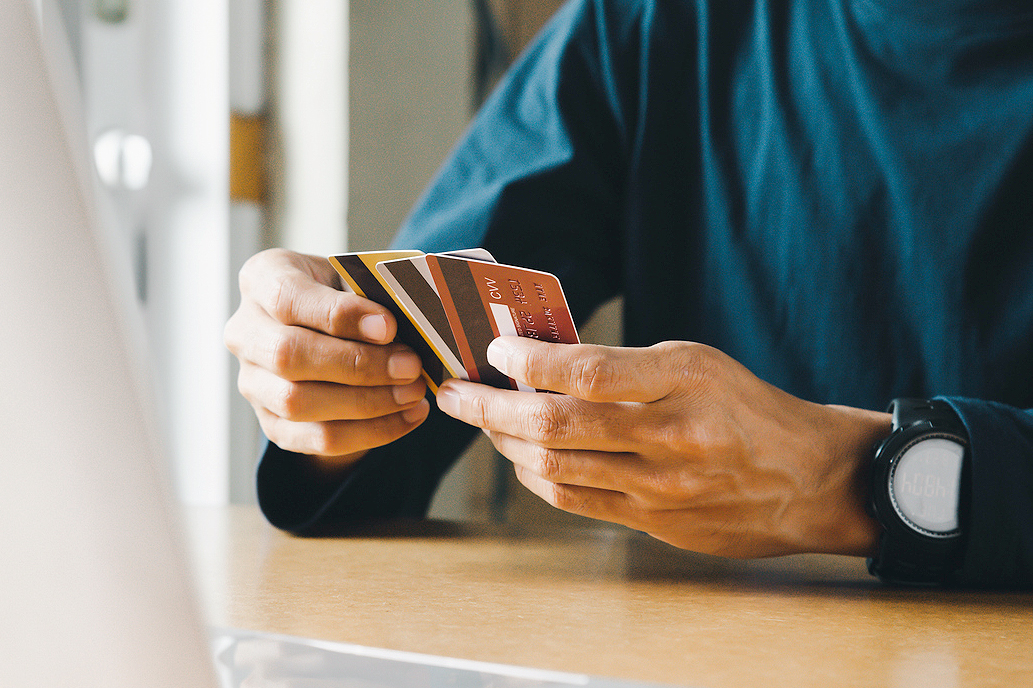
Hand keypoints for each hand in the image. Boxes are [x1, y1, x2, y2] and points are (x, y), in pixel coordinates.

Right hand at [224, 249, 429, 472]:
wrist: (331, 332)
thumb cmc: (347, 296)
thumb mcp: (358, 278)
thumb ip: (374, 294)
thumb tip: (408, 324)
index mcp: (262, 280)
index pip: (288, 298)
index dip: (339, 315)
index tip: (389, 326)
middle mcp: (245, 333)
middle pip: (288, 355)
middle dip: (358, 365)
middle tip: (410, 366)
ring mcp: (252, 382)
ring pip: (297, 403)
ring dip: (366, 402)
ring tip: (413, 393)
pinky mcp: (272, 424)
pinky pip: (316, 439)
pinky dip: (370, 432)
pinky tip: (408, 417)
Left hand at [435, 337, 890, 557]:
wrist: (806, 478)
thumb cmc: (746, 408)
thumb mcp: (696, 363)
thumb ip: (625, 366)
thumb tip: (542, 364)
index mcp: (684, 380)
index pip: (585, 371)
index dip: (528, 361)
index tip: (496, 350)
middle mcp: (670, 435)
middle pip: (554, 424)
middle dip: (488, 406)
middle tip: (453, 391)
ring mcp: (660, 486)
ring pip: (553, 466)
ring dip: (503, 441)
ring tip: (481, 420)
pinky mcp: (653, 521)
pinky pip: (574, 500)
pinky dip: (535, 475)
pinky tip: (521, 455)